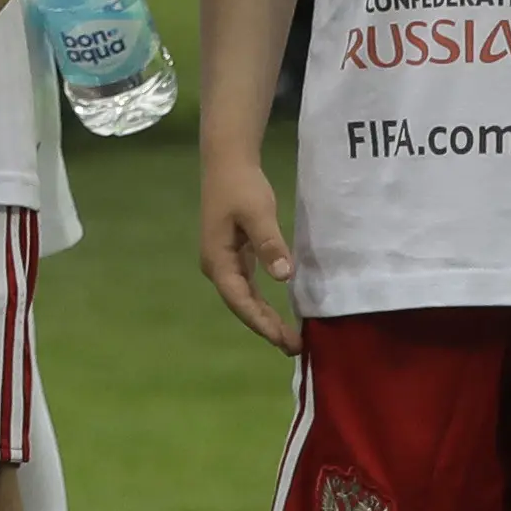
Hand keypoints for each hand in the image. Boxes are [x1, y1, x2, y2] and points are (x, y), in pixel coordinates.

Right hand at [195, 152, 298, 349]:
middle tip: (293, 347)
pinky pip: (248, 287)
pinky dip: (262, 303)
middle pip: (242, 305)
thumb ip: (269, 244)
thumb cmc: (241, 186)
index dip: (261, 322)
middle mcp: (217, 267)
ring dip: (264, 318)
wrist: (227, 162)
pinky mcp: (234, 255)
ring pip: (245, 299)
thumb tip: (283, 276)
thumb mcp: (258, 213)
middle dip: (265, 327)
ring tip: (287, 339)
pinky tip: (276, 313)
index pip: (240, 300)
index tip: (282, 339)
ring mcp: (224, 262)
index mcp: (218, 261)